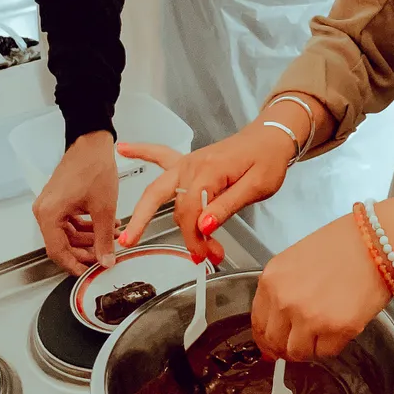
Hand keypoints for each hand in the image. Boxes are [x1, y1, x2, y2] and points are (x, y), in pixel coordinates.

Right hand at [33, 131, 118, 276]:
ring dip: (87, 239)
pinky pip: (69, 221)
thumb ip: (104, 238)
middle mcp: (44, 210)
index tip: (87, 273)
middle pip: (61, 243)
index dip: (74, 265)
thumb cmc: (93, 166)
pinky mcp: (59, 199)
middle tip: (102, 258)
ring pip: (67, 233)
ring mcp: (50, 204)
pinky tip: (103, 228)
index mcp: (48, 214)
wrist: (92, 142)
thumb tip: (105, 259)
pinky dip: (85, 227)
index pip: (57, 251)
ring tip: (108, 241)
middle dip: (84, 252)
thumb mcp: (104, 208)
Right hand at [117, 122, 294, 262]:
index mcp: (211, 172)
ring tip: (130, 236)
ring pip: (160, 191)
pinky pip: (159, 155)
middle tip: (193, 257)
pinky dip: (141, 151)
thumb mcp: (257, 186)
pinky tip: (122, 149)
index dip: (197, 238)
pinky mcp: (188, 162)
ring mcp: (188, 163)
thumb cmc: (268, 159)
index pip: (192, 212)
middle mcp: (193, 166)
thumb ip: (227, 205)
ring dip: (149, 214)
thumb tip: (203, 225)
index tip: (208, 254)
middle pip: (175, 206)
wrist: (272, 136)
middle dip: (182, 234)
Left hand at [251, 214, 391, 360]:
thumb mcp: (297, 260)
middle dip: (286, 346)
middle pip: (274, 342)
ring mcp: (309, 317)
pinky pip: (326, 352)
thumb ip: (282, 290)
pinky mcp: (336, 329)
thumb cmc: (343, 244)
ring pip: (297, 353)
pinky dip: (332, 345)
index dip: (267, 337)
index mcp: (272, 280)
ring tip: (324, 331)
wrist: (377, 241)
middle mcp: (285, 300)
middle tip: (301, 342)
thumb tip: (277, 325)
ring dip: (309, 348)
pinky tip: (341, 325)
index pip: (258, 322)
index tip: (274, 342)